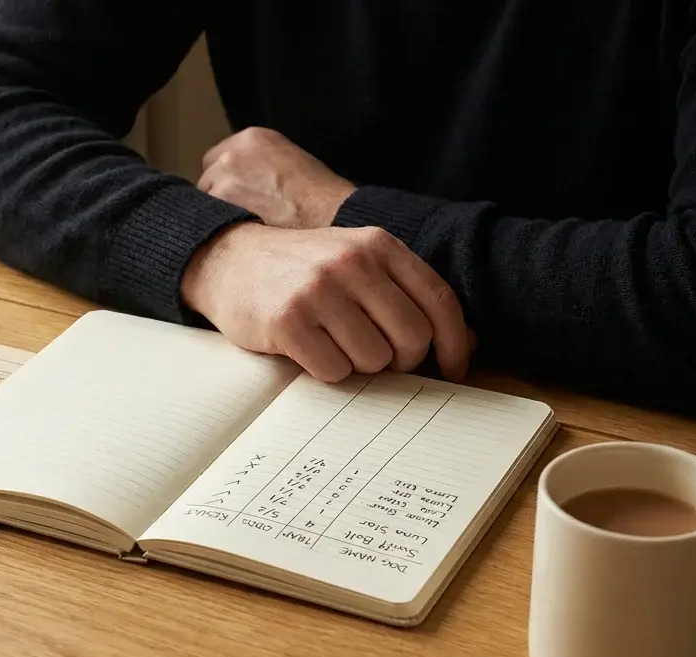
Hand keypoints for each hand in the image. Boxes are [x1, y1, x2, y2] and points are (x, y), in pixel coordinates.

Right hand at [181, 222, 472, 381]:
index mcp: (378, 245)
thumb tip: (466, 343)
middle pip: (412, 339)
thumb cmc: (302, 270)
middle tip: (379, 360)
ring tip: (335, 346)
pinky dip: (327, 372)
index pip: (440, 302)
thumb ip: (406, 292)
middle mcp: (352, 262)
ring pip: (374, 360)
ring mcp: (319, 290)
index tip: (453, 369)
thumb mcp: (357, 262)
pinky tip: (310, 351)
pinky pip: (334, 371)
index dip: (454, 345)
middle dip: (401, 361)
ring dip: (359, 366)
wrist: (229, 260)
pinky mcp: (288, 321)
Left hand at [197, 127, 355, 228]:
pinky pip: (208, 217)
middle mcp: (234, 151)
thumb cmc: (320, 197)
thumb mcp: (290, 163)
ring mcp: (225, 174)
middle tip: (242, 216)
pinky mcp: (222, 198)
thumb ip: (259, 166)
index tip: (238, 196)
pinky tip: (241, 235)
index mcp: (253, 138)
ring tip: (245, 228)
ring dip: (219, 214)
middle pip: (207, 178)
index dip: (226, 181)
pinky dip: (220, 228)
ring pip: (206, 199)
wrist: (332, 214)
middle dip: (220, 197)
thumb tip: (243, 184)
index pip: (218, 159)